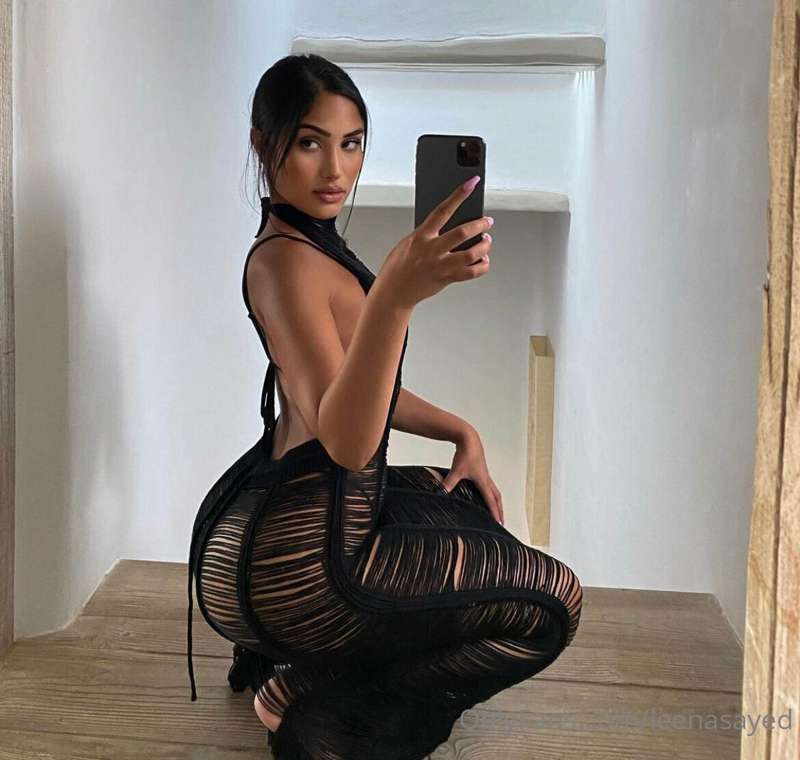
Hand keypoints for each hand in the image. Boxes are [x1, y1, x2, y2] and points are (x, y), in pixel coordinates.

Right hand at [374, 176, 493, 309]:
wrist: (394, 292)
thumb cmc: (399, 267)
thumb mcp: (408, 243)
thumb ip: (427, 235)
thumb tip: (449, 226)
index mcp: (421, 236)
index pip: (443, 210)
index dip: (459, 195)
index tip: (472, 183)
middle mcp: (432, 250)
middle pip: (463, 233)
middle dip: (480, 224)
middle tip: (487, 221)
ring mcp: (441, 266)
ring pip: (472, 253)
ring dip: (484, 245)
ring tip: (486, 241)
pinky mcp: (447, 279)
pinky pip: (472, 273)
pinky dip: (482, 266)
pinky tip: (483, 260)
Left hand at [441, 428, 504, 526]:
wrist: (469, 439)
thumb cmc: (465, 453)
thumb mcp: (456, 470)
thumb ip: (449, 482)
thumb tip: (442, 492)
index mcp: (483, 481)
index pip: (491, 500)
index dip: (495, 512)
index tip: (499, 523)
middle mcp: (486, 479)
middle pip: (497, 497)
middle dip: (500, 510)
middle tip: (502, 521)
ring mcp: (485, 474)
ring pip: (494, 491)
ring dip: (497, 501)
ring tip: (497, 510)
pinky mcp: (481, 471)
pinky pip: (489, 485)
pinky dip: (490, 493)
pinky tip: (484, 495)